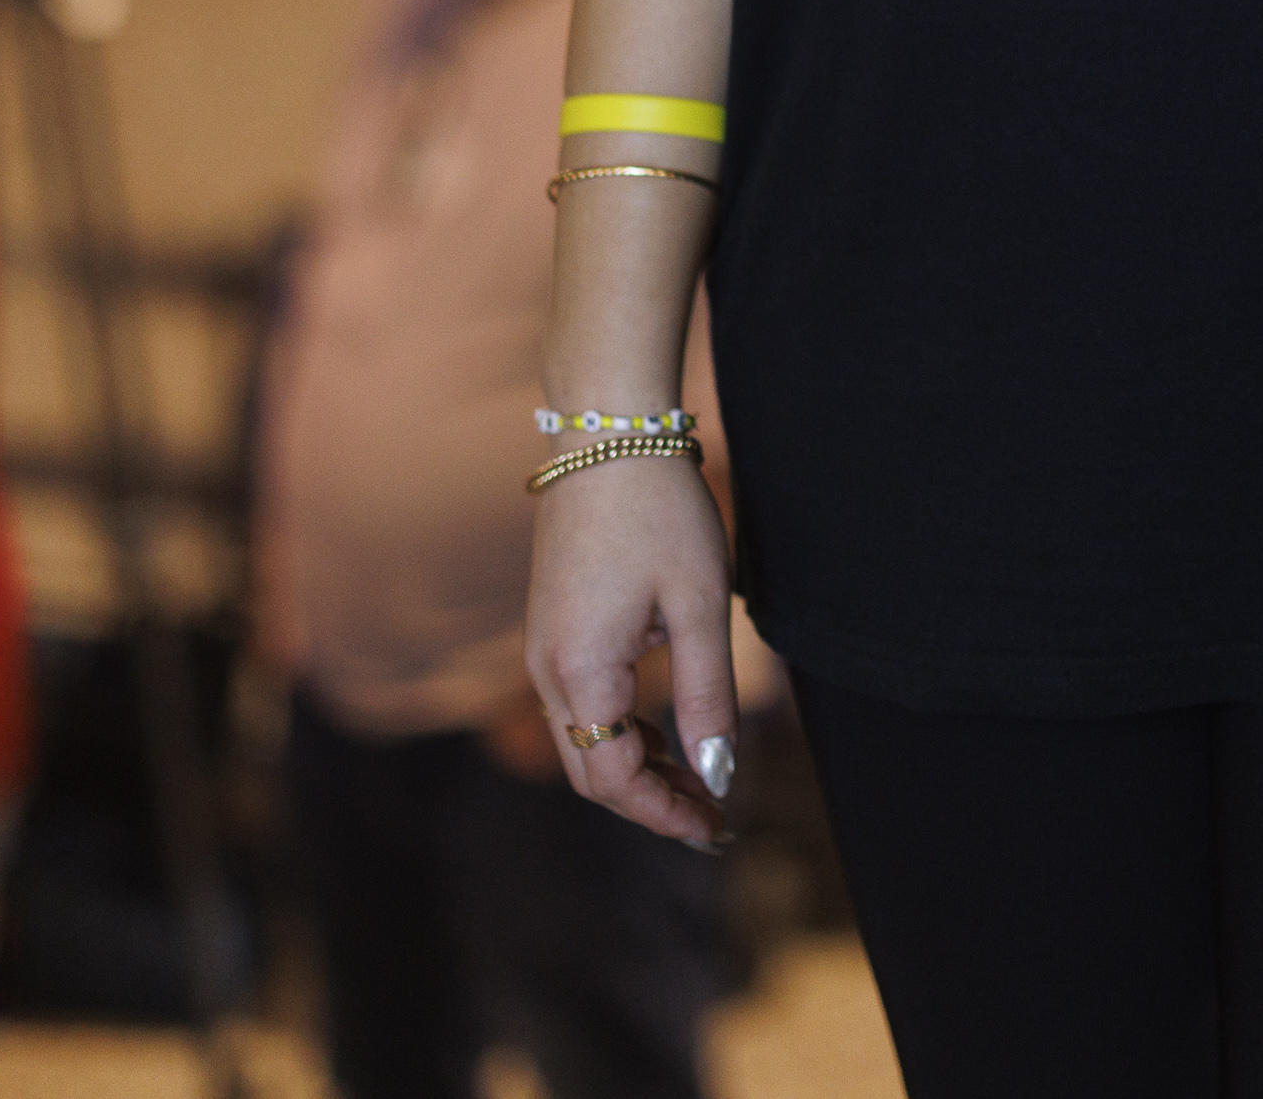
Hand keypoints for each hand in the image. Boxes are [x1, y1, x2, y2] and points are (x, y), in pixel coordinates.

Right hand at [523, 455, 740, 847]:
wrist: (607, 433)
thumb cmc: (658, 512)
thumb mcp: (697, 607)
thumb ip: (707, 697)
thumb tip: (717, 774)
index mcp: (578, 672)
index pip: (612, 778)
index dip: (662, 813)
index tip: (714, 829)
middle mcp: (547, 668)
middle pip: (590, 769)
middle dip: (649, 800)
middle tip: (712, 818)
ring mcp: (545, 647)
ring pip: (585, 737)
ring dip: (638, 766)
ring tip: (699, 779)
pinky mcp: (555, 626)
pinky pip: (582, 702)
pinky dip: (623, 728)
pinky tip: (668, 729)